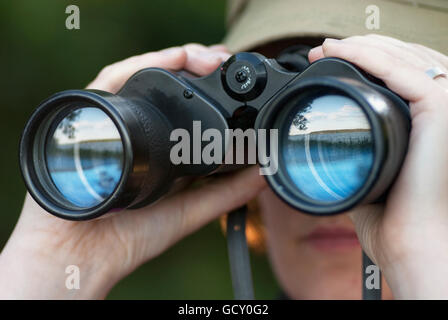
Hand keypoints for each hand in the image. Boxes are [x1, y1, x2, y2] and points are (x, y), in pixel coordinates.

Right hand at [0, 44, 266, 298]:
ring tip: (203, 57)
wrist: (80, 251)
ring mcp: (113, 120)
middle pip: (164, 84)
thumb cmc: (129, 238)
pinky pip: (113, 80)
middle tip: (221, 60)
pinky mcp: (90, 116)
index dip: (209, 87)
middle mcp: (138, 128)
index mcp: (163, 147)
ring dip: (175, 60)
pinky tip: (171, 59)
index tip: (233, 78)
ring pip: (141, 76)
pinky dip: (142, 65)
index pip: (186, 107)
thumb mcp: (189, 212)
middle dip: (195, 65)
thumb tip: (264, 172)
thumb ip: (225, 194)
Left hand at [309, 34, 447, 298]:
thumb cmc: (397, 219)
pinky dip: (367, 54)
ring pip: (402, 58)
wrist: (410, 244)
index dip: (371, 62)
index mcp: (431, 123)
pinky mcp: (440, 107)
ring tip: (327, 47)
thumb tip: (331, 152)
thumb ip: (360, 157)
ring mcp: (446, 106)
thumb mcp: (373, 175)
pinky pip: (399, 69)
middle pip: (405, 60)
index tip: (332, 61)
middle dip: (364, 49)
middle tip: (325, 51)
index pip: (405, 76)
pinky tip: (339, 50)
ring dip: (361, 46)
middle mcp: (443, 110)